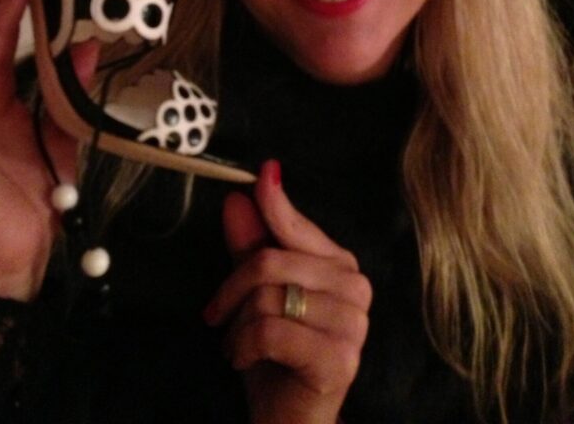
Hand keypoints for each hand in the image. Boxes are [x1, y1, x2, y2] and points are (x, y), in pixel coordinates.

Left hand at [205, 161, 371, 423]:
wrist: (289, 420)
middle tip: (218, 314)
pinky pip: (271, 331)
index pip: (298, 226)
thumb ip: (251, 246)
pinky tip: (245, 361)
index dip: (274, 201)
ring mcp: (353, 325)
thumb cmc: (275, 356)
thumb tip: (238, 198)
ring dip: (236, 326)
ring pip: (268, 296)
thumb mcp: (257, 295)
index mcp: (339, 266)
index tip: (262, 173)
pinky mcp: (339, 358)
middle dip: (232, 287)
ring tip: (238, 345)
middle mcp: (355, 289)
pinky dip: (243, 346)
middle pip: (272, 261)